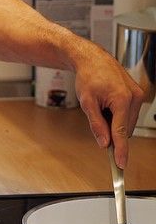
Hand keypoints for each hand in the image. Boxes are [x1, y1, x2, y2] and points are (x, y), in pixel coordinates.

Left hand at [74, 42, 144, 168]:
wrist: (92, 58)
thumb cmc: (88, 76)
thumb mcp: (86, 101)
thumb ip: (96, 124)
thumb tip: (104, 144)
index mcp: (121, 99)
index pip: (121, 132)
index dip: (121, 150)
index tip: (121, 164)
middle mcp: (134, 97)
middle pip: (124, 127)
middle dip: (111, 128)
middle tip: (97, 113)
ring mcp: (138, 95)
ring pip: (127, 121)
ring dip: (115, 120)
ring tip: (102, 103)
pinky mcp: (138, 94)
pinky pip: (129, 112)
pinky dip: (119, 113)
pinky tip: (108, 102)